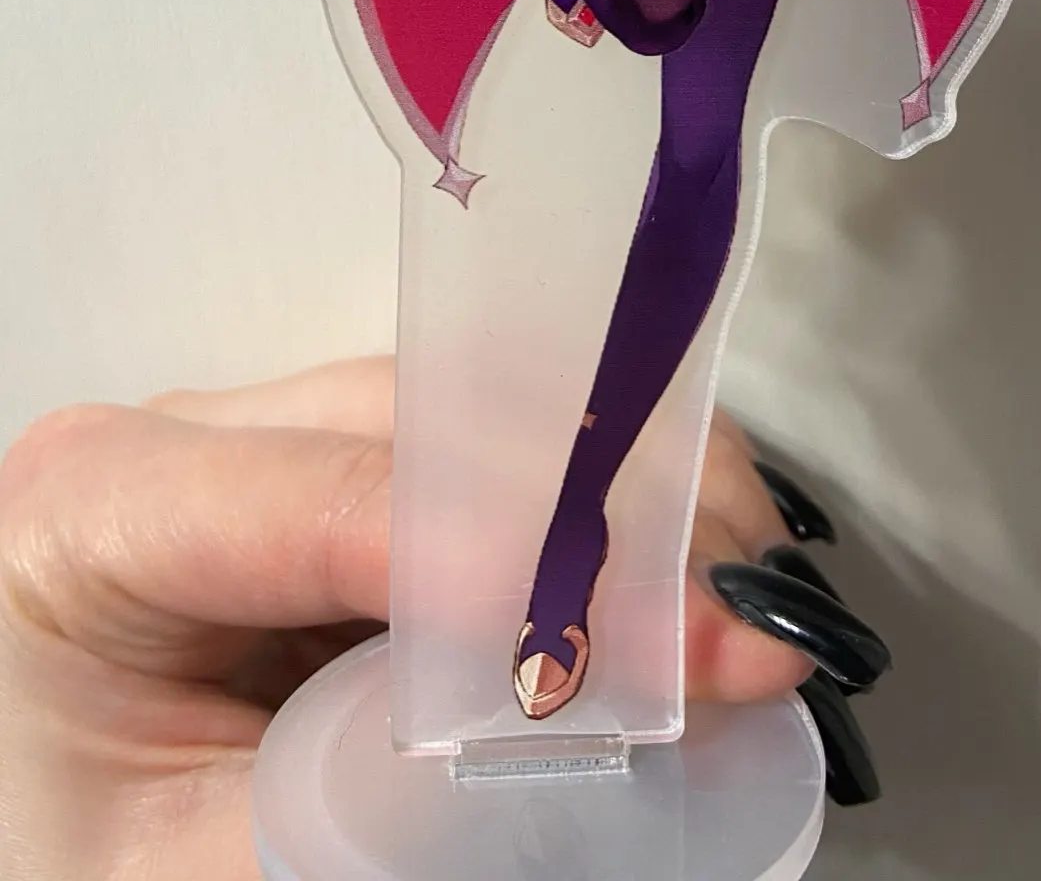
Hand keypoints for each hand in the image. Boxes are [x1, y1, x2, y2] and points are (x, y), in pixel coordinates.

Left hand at [0, 362, 872, 878]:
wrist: (17, 832)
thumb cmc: (48, 841)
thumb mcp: (178, 867)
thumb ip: (371, 818)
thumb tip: (598, 761)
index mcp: (100, 506)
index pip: (354, 495)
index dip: (540, 560)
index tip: (693, 643)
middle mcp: (191, 438)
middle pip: (442, 421)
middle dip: (616, 509)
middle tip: (751, 619)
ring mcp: (264, 450)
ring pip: (483, 422)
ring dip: (623, 506)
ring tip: (736, 607)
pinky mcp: (328, 491)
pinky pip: (481, 479)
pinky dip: (585, 533)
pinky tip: (662, 598)